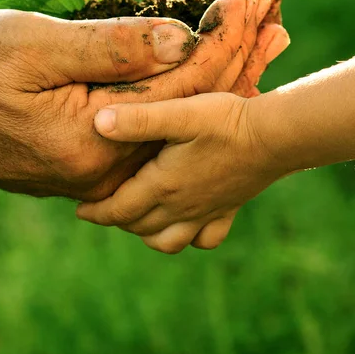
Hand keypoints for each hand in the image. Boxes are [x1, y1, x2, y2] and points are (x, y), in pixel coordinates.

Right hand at [0, 0, 286, 200]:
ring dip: (216, 58)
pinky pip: (152, 108)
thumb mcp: (30, 47)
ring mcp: (107, 157)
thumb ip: (106, 47)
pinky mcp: (98, 146)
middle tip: (275, 5)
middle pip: (191, 101)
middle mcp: (112, 158)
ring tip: (259, 22)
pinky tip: (206, 46)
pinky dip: (179, 73)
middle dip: (234, 47)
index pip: (183, 88)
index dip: (223, 37)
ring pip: (177, 106)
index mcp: (97, 139)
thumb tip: (179, 41)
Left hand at [76, 92, 283, 252]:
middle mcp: (182, 206)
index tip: (79, 211)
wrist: (275, 136)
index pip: (119, 208)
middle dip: (115, 220)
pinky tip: (184, 224)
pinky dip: (189, 238)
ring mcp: (206, 211)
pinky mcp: (228, 209)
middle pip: (138, 225)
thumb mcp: (178, 113)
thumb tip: (98, 123)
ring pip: (167, 240)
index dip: (95, 212)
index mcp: (164, 185)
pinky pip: (204, 239)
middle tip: (101, 208)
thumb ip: (138, 120)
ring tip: (136, 218)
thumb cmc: (225, 121)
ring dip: (146, 232)